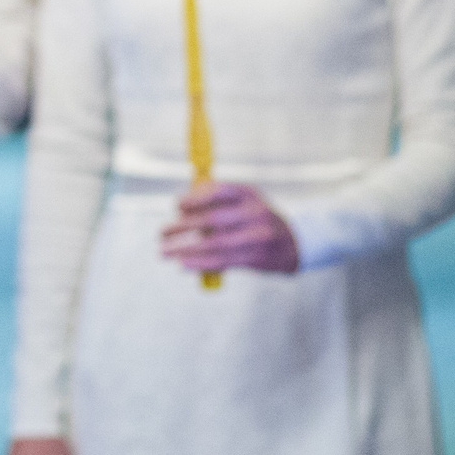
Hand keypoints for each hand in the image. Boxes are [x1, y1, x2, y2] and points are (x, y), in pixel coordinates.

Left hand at [160, 181, 299, 274]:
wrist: (293, 243)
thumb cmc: (255, 218)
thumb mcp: (243, 200)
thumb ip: (214, 198)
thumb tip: (180, 206)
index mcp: (248, 194)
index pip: (218, 191)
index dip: (194, 199)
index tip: (177, 206)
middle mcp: (254, 213)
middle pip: (213, 219)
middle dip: (182, 226)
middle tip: (161, 232)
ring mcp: (256, 237)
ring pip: (215, 244)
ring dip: (185, 248)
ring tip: (164, 251)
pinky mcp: (255, 258)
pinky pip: (223, 261)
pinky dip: (200, 263)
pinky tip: (182, 263)